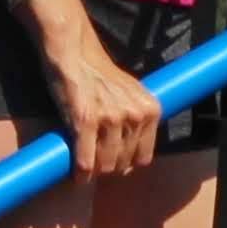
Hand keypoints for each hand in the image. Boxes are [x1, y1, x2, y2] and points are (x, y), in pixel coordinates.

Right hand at [33, 5, 162, 180]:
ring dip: (94, 171)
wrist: (75, 53)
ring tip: (84, 166)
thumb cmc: (101, 75)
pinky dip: (80, 173)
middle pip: (123, 163)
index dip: (126, 163)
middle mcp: (135, 115)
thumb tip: (131, 156)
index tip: (113, 160)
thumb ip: (137, 119)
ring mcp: (111, 119)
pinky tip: (77, 174)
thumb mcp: (132, 95)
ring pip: (105, 165)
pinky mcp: (86, 121)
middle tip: (94, 161)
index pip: (143, 157)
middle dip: (108, 167)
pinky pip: (85, 161)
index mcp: (150, 110)